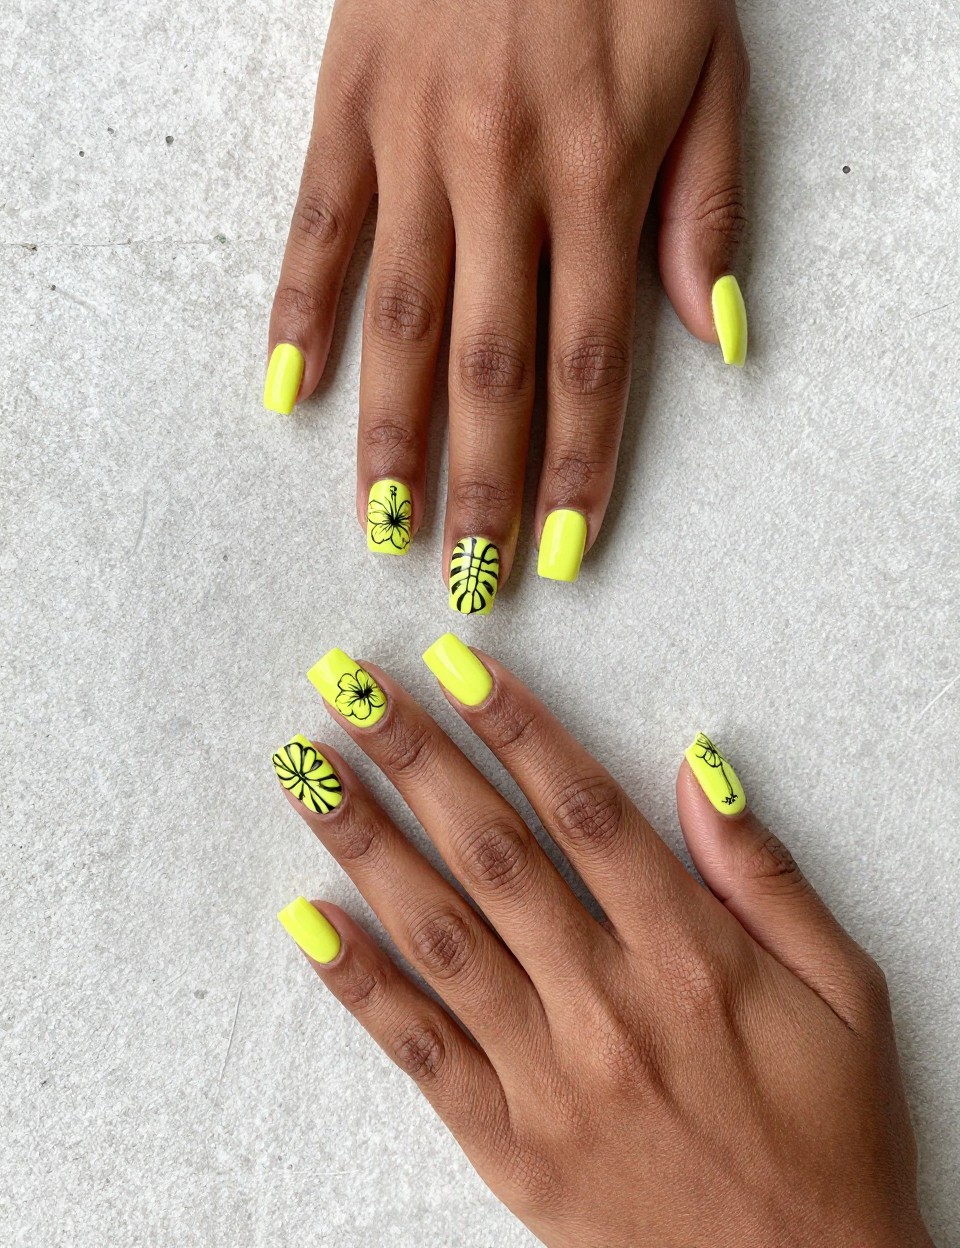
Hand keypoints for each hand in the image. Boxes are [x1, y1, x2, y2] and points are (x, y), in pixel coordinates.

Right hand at [263, 0, 749, 600]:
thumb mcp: (709, 63)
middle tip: (466, 578)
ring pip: (401, 317)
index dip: (576, 465)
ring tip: (385, 526)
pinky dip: (298, 311)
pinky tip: (289, 395)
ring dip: (391, 434)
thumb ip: (706, 205)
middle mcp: (503, 174)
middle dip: (481, 482)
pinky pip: (317, 227)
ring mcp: (415, 142)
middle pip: (490, 363)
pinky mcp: (348, 106)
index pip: (588, 358)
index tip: (562, 550)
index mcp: (601, 172)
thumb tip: (711, 337)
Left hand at [273, 636, 931, 1247]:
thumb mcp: (845, 994)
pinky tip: (307, 919)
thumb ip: (765, 876)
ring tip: (308, 771)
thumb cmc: (831, 1138)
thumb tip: (695, 770)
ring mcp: (549, 1076)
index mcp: (692, 956)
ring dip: (366, 843)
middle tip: (352, 689)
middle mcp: (609, 1003)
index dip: (518, 729)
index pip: (586, 812)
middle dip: (417, 760)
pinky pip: (421, 1051)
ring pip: (441, 934)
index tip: (458, 666)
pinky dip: (359, 983)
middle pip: (494, 854)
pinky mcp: (508, 1143)